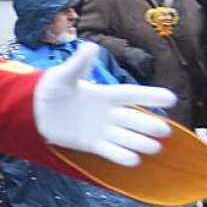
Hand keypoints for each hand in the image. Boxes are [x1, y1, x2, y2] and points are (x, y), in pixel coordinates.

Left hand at [34, 43, 175, 165]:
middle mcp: (110, 113)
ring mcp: (103, 130)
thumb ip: (78, 65)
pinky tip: (133, 160)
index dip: (151, 96)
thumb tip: (91, 47)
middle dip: (151, 125)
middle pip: (137, 120)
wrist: (36, 109)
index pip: (133, 95)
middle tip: (162, 130)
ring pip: (130, 138)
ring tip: (153, 147)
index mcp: (106, 94)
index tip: (170, 99)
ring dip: (143, 143)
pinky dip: (124, 157)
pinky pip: (113, 153)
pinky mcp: (93, 144)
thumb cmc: (52, 88)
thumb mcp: (62, 75)